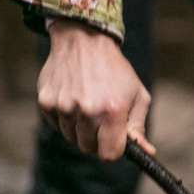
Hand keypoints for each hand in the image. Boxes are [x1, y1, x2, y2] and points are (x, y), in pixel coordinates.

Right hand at [37, 19, 155, 160]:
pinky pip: (56, 125)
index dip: (113, 149)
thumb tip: (147, 153)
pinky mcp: (46, 102)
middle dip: (96, 138)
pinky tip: (72, 97)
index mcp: (112, 110)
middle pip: (88, 148)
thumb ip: (138, 126)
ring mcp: (64, 107)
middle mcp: (87, 110)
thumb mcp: (137, 94)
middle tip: (99, 117)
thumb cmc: (115, 68)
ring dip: (79, 127)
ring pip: (71, 137)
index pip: (109, 154)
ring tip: (86, 102)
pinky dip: (64, 118)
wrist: (84, 39)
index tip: (113, 140)